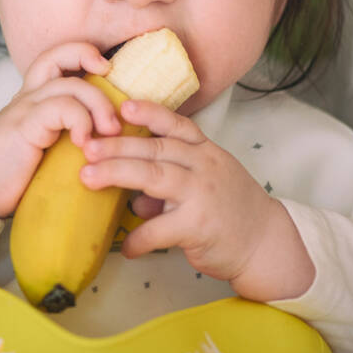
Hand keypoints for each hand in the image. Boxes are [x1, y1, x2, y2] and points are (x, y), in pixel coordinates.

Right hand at [0, 42, 120, 218]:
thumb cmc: (14, 172)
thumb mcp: (48, 146)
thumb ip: (69, 133)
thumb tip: (113, 139)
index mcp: (35, 97)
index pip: (57, 57)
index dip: (83, 53)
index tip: (107, 72)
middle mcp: (30, 95)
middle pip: (62, 56)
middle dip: (94, 66)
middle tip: (116, 108)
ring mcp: (25, 108)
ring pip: (70, 85)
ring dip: (98, 105)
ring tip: (109, 132)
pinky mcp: (24, 125)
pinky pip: (60, 108)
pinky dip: (80, 121)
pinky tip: (83, 143)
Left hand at [79, 99, 314, 301]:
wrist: (265, 243)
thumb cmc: (229, 210)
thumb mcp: (205, 183)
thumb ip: (170, 181)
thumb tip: (133, 196)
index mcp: (206, 152)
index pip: (177, 125)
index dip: (151, 113)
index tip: (124, 106)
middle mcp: (205, 166)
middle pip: (156, 148)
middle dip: (118, 145)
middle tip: (87, 146)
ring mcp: (202, 194)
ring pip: (154, 176)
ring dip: (118, 174)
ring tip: (88, 177)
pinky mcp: (198, 225)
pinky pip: (159, 229)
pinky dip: (139, 238)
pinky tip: (126, 247)